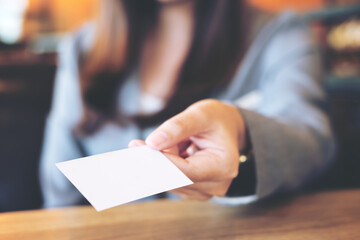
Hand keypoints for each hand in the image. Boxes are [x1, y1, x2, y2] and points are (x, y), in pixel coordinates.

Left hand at [129, 99, 246, 199]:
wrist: (226, 128)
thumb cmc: (216, 119)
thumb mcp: (200, 114)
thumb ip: (177, 127)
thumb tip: (152, 143)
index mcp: (224, 166)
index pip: (184, 171)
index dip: (159, 160)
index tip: (136, 148)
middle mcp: (217, 185)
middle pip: (174, 179)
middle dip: (155, 161)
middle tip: (135, 145)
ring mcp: (205, 191)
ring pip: (168, 181)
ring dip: (161, 162)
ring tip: (174, 142)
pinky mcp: (194, 191)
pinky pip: (170, 182)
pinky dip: (164, 166)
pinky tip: (172, 150)